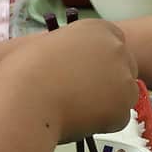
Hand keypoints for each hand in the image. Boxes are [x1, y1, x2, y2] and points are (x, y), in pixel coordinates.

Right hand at [2, 20, 139, 141]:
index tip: (90, 70)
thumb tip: (78, 65)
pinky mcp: (123, 108)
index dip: (103, 57)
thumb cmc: (25, 69)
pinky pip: (119, 117)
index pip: (115, 40)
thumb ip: (74, 49)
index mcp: (98, 29)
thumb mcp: (51, 43)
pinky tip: (80, 121)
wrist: (26, 99)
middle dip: (110, 79)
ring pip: (125, 93)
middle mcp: (117, 50)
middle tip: (85, 92)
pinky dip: (104, 122)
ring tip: (77, 108)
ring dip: (108, 101)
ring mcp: (124, 79)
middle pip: (126, 65)